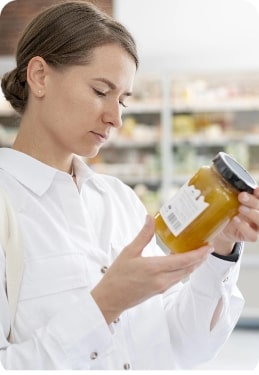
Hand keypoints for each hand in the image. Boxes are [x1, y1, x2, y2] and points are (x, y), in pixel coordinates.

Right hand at [91, 215, 212, 323]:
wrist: (111, 299)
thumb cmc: (117, 276)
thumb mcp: (129, 252)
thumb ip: (143, 235)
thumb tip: (150, 218)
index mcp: (154, 268)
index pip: (183, 261)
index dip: (198, 254)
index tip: (208, 246)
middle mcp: (162, 279)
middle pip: (188, 269)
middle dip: (200, 258)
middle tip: (207, 246)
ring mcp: (162, 287)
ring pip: (184, 275)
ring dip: (194, 264)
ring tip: (199, 253)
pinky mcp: (160, 290)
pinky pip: (177, 279)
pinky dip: (184, 270)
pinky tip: (183, 262)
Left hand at [212, 186, 258, 254]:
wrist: (217, 230)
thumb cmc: (220, 211)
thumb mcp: (220, 200)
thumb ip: (219, 190)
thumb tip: (203, 175)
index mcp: (250, 202)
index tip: (254, 189)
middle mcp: (255, 213)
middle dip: (253, 201)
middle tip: (241, 196)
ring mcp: (253, 226)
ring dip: (252, 213)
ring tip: (240, 208)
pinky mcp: (247, 236)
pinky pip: (252, 235)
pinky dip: (245, 228)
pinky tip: (237, 221)